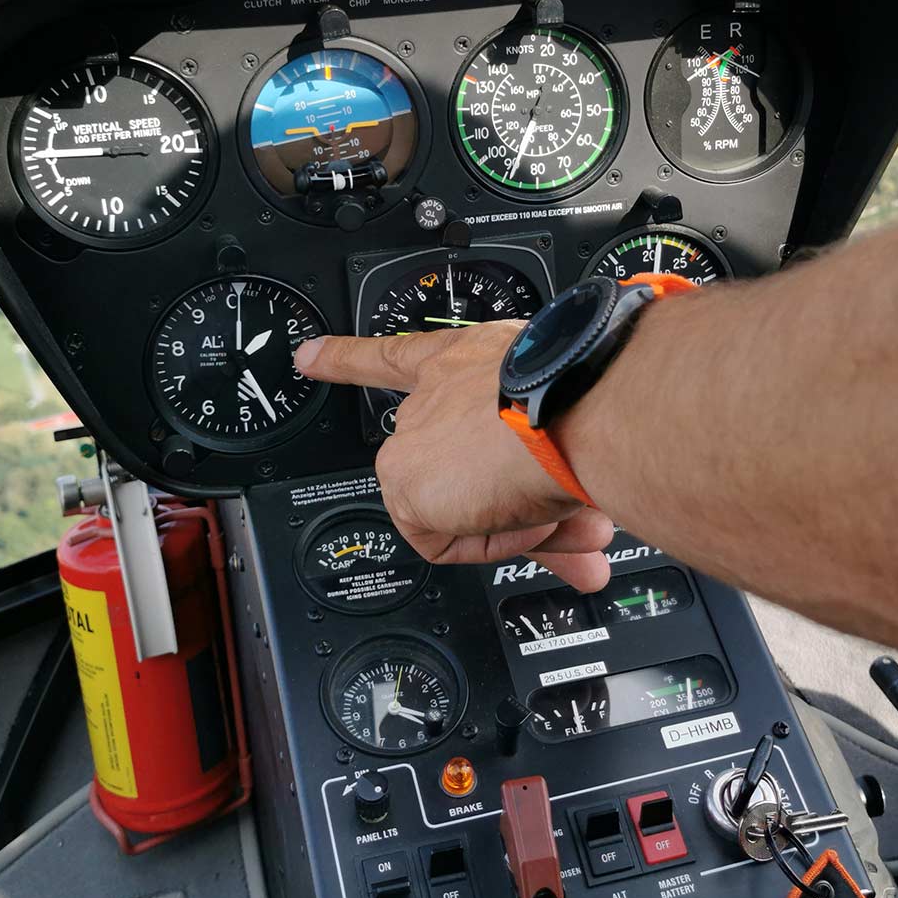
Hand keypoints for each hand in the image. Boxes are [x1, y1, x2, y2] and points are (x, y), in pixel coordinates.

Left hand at [296, 323, 616, 589]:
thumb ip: (562, 459)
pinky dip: (495, 541)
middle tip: (576, 527)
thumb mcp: (570, 415)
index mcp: (472, 359)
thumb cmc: (589, 394)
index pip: (401, 357)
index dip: (350, 358)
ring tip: (578, 520)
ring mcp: (419, 438)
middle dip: (524, 505)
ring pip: (462, 505)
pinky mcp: (408, 483)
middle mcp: (440, 392)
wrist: (578, 406)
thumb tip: (585, 512)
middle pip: (462, 462)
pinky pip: (446, 539)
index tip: (308, 356)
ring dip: (528, 528)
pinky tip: (531, 518)